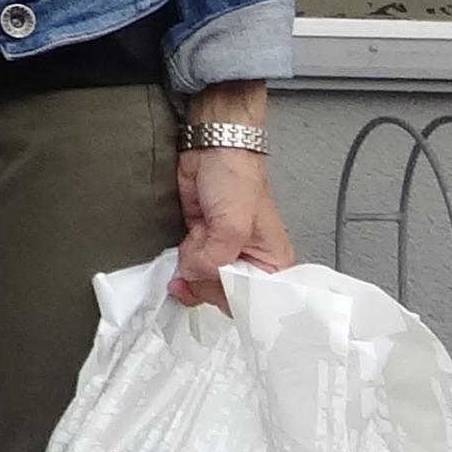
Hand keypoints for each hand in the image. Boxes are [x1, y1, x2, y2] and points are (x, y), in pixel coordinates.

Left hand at [171, 87, 291, 301]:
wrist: (211, 149)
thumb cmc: (236, 177)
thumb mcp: (233, 225)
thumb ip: (215, 260)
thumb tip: (193, 276)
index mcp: (272, 262)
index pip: (255, 302)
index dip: (232, 300)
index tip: (213, 292)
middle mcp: (249, 262)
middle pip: (224, 296)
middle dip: (204, 286)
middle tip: (195, 266)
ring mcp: (222, 254)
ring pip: (202, 284)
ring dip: (188, 277)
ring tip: (191, 251)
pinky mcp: (200, 244)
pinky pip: (188, 268)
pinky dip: (179, 266)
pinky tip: (179, 255)